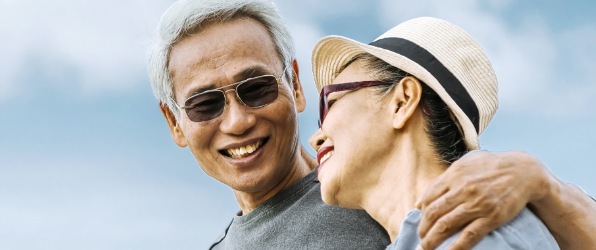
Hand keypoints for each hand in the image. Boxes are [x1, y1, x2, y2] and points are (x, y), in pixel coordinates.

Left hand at [415, 150, 550, 249]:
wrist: (524, 171)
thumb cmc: (492, 166)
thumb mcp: (465, 164)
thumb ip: (443, 180)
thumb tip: (421, 201)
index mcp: (454, 175)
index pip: (429, 198)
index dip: (421, 213)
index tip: (420, 222)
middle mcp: (462, 189)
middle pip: (433, 213)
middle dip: (423, 229)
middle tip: (420, 239)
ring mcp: (476, 204)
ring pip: (446, 225)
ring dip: (432, 240)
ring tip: (426, 248)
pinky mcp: (491, 217)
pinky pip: (468, 235)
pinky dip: (455, 247)